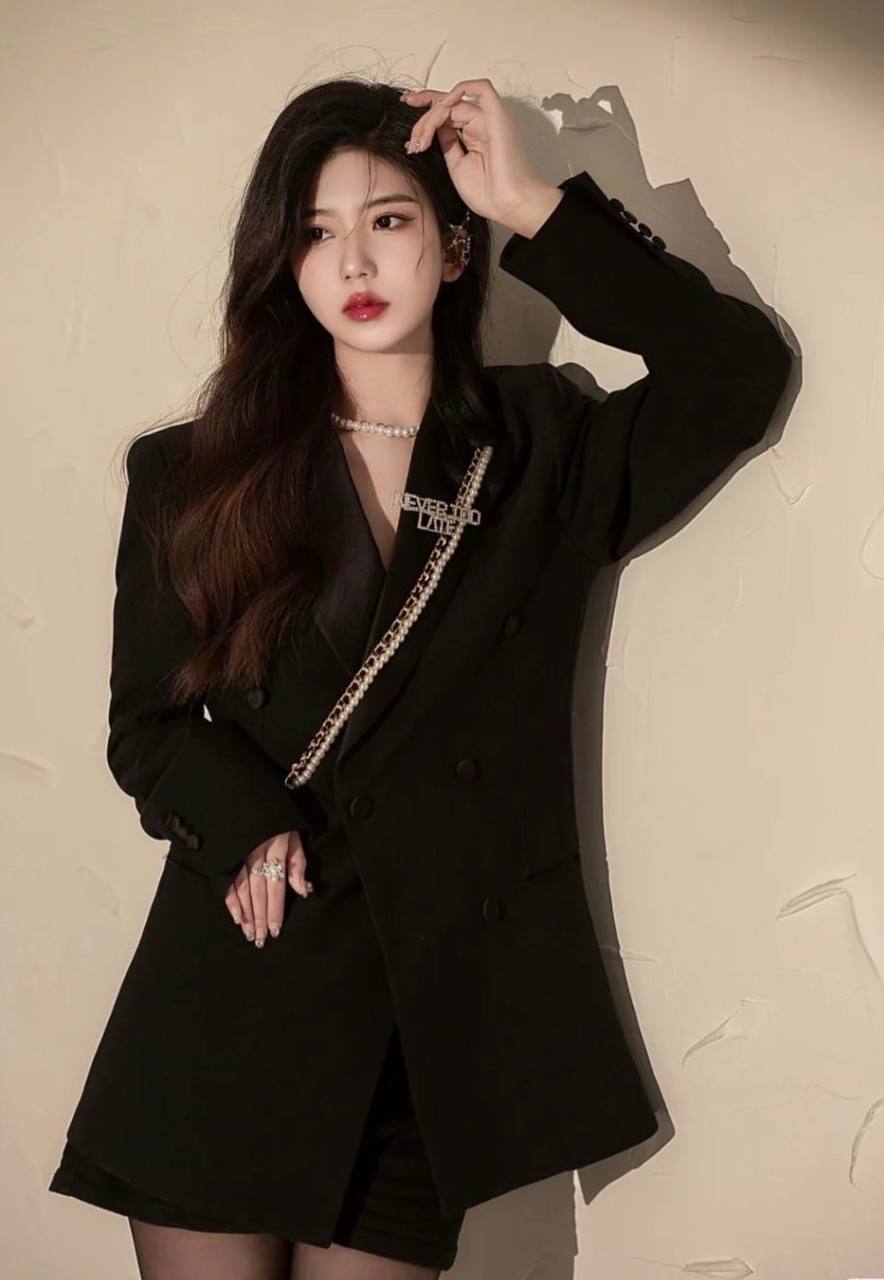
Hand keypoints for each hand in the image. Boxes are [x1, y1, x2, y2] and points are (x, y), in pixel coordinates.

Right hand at [224, 830, 312, 946]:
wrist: (249, 795)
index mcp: (275, 849)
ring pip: (242, 891)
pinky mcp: (227, 855)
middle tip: (260, 940)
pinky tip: (236, 916)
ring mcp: (238, 856)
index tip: (275, 930)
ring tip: (249, 934)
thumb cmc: (279, 820)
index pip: (276, 887)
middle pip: (258, 893)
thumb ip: (298, 864)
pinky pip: (228, 882)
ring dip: (246, 914)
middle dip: (260, 918)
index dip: (275, 910)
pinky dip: (231, 901)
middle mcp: (255, 855)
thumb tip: (304, 891)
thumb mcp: (294, 836)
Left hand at [401, 77, 542, 226]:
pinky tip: (443, 105)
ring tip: (422, 139)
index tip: (406, 107)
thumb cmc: (490, 194)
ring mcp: (490, 119)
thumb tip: (432, 129)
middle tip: (414, 141)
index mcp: (474, 135)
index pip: (447, 113)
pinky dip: (460, 89)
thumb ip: (447, 144)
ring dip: (432, 116)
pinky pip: (481, 88)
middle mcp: (482, 124)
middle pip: (446, 107)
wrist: (509, 206)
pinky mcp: (497, 116)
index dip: (425, 110)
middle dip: (423, 121)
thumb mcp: (457, 167)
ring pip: (454, 101)